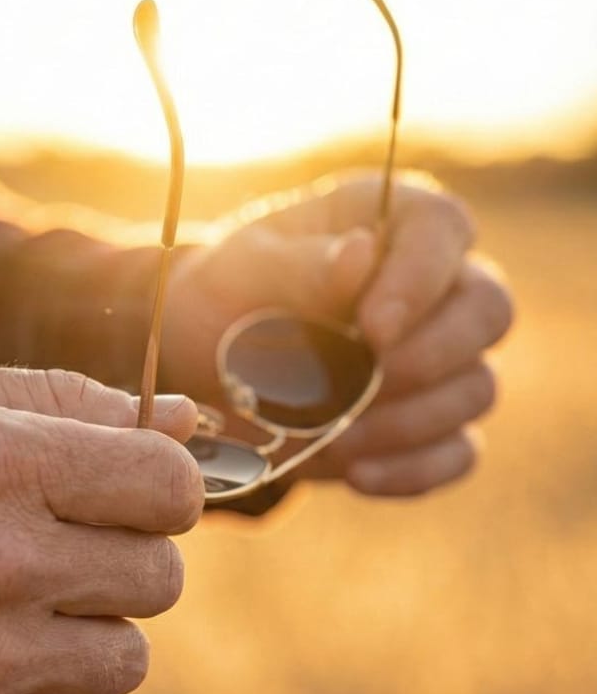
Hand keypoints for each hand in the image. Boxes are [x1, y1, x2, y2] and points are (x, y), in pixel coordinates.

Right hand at [0, 357, 201, 693]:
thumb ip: (60, 397)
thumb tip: (183, 418)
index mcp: (4, 462)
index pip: (171, 486)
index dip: (164, 485)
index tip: (129, 490)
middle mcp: (5, 561)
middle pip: (161, 577)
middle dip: (126, 556)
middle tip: (62, 547)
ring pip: (125, 661)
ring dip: (88, 633)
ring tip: (19, 609)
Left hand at [161, 171, 512, 496]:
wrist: (203, 359)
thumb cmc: (228, 294)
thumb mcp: (243, 270)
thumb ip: (301, 264)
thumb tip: (360, 252)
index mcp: (389, 220)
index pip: (443, 229)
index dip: (420, 280)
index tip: (372, 328)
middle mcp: (433, 283)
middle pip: (489, 310)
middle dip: (430, 357)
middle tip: (363, 385)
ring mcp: (442, 355)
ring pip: (478, 387)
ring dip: (410, 421)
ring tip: (337, 437)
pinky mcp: (432, 421)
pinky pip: (460, 451)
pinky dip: (414, 469)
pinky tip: (358, 473)